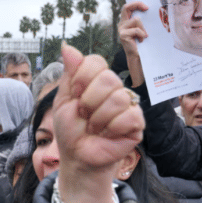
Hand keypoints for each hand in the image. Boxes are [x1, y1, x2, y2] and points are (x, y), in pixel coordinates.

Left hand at [53, 44, 144, 202]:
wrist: (77, 156)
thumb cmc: (70, 130)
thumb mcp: (63, 100)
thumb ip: (69, 73)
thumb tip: (67, 46)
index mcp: (96, 80)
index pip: (96, 62)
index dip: (82, 79)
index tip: (74, 96)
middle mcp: (114, 89)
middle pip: (108, 79)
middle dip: (89, 101)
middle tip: (84, 115)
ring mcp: (128, 105)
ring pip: (118, 98)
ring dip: (98, 118)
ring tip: (94, 128)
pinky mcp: (137, 123)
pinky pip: (129, 116)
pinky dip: (111, 128)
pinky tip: (107, 135)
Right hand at [118, 1, 148, 86]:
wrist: (138, 57)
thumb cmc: (143, 43)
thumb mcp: (143, 29)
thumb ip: (142, 21)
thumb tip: (151, 10)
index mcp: (125, 21)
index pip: (127, 7)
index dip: (136, 4)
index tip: (146, 7)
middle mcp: (121, 24)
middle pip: (126, 7)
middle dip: (137, 4)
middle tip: (147, 8)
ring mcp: (121, 30)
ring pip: (136, 20)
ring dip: (143, 28)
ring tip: (144, 36)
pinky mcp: (123, 35)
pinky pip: (137, 30)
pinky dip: (142, 34)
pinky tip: (142, 40)